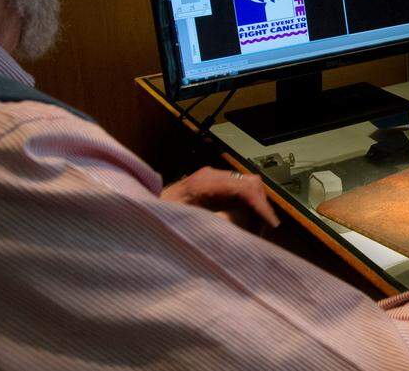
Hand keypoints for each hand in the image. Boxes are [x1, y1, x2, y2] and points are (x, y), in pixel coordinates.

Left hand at [161, 167, 280, 227]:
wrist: (139, 213)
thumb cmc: (157, 219)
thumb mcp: (184, 224)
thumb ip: (215, 224)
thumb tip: (243, 226)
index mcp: (205, 181)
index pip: (244, 186)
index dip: (260, 205)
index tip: (270, 225)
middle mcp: (212, 176)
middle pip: (250, 184)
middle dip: (260, 207)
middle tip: (262, 232)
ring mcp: (214, 180)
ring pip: (248, 188)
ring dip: (255, 209)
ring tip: (254, 233)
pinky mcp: (214, 188)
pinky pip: (239, 194)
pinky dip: (247, 209)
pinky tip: (244, 227)